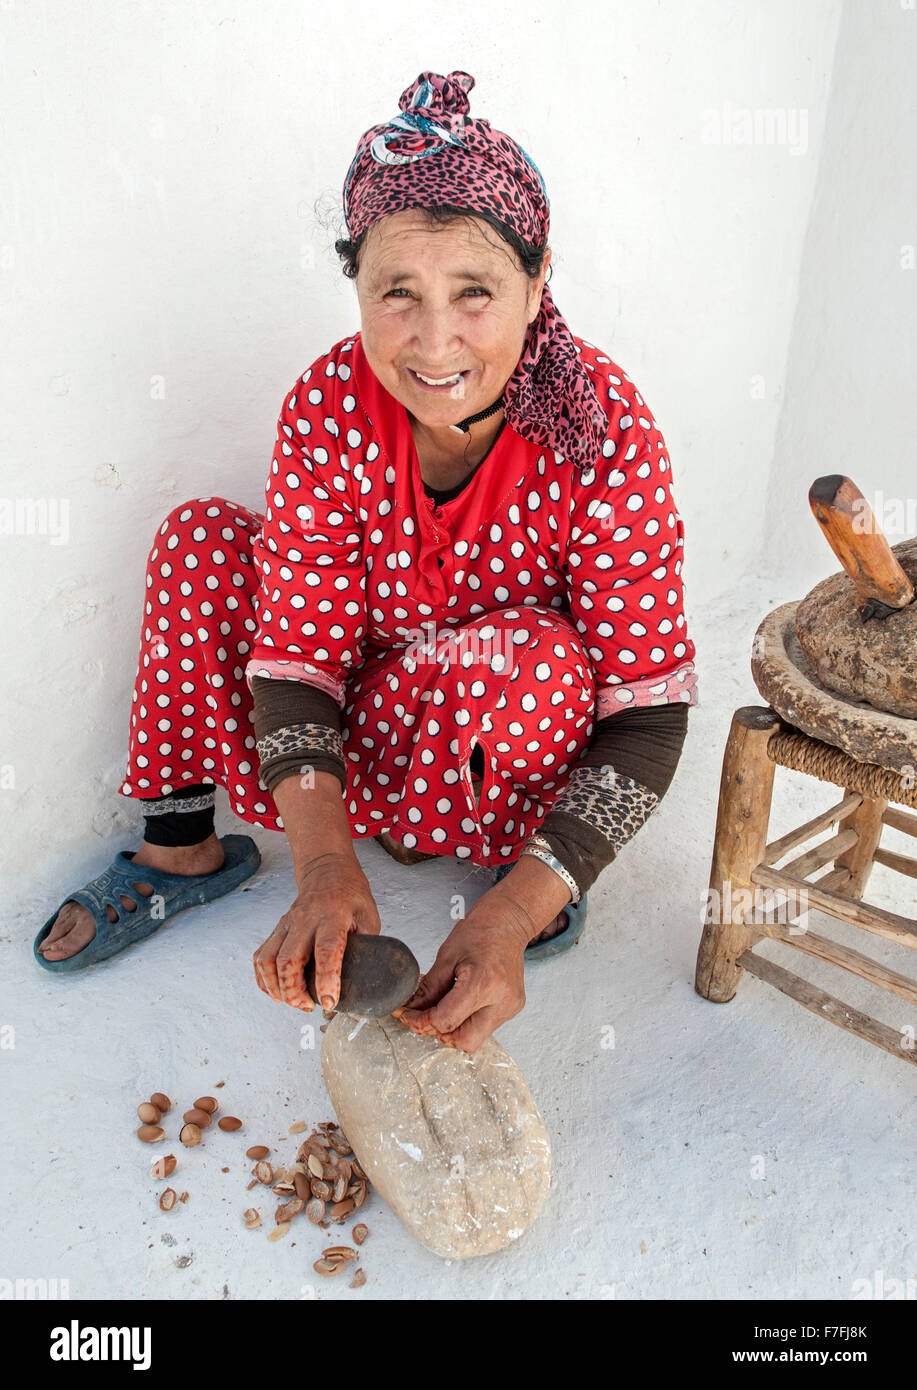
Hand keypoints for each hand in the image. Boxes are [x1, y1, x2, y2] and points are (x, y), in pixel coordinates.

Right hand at [252, 852, 380, 1011]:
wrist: (327, 870)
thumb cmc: (351, 895)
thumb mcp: (369, 916)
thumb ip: (366, 946)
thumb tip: (364, 980)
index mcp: (334, 915)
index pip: (327, 949)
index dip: (326, 978)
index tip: (329, 1001)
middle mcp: (306, 919)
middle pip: (289, 959)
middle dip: (294, 991)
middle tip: (309, 1006)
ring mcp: (287, 924)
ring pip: (269, 959)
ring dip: (277, 988)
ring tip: (294, 1002)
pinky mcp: (277, 928)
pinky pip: (261, 956)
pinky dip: (264, 979)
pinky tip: (276, 992)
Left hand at [392, 891, 532, 1053]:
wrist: (508, 924)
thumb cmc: (479, 932)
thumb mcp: (446, 957)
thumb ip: (428, 988)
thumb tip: (411, 1009)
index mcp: (483, 983)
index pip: (446, 1021)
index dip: (421, 1022)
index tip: (408, 1015)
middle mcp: (501, 1001)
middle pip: (464, 1041)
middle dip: (439, 1033)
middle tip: (424, 1016)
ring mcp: (510, 1007)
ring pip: (475, 1039)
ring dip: (453, 1029)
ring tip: (442, 1007)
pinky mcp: (512, 1009)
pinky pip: (484, 1028)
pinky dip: (466, 1022)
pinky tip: (459, 1003)